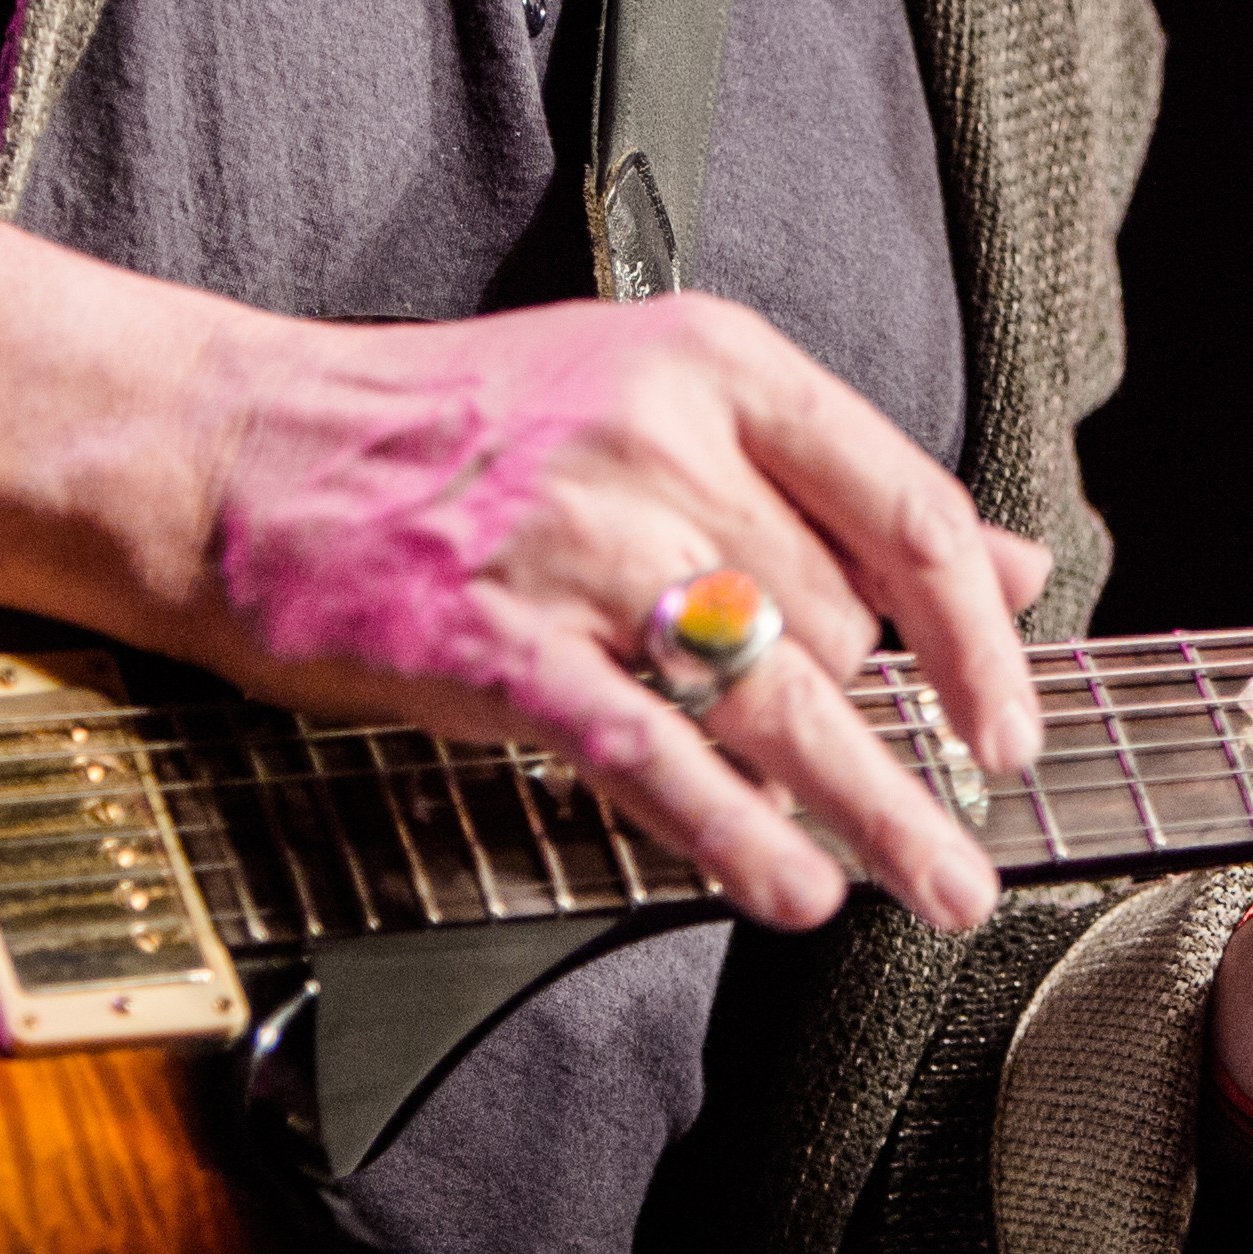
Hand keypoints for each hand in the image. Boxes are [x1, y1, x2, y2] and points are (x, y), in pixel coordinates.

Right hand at [0, 197, 1044, 936]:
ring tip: (933, 888)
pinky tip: (789, 888)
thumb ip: (832, 485)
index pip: (904, 504)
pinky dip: (732, 830)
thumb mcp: (658, 401)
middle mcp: (660, 440)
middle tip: (942, 833)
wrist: (238, 450)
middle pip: (837, 624)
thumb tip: (1015, 558)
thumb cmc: (449, 433)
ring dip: (870, 810)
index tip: (1013, 724)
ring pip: (772, 695)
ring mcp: (573, 539)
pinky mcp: (492, 638)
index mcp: (713, 365)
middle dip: (890, 739)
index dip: (982, 632)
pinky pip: (649, 750)